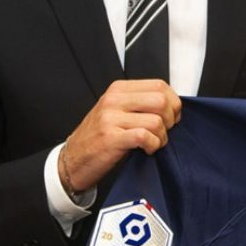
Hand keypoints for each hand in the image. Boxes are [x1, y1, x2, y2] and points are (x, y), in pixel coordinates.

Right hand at [60, 79, 180, 192]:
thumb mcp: (117, 111)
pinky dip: (153, 145)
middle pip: (161, 100)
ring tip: (154, 143)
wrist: (72, 160)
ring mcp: (110, 118)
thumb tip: (173, 106)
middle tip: (164, 131)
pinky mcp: (110, 138)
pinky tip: (147, 149)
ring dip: (162, 137)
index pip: (159, 85)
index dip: (173, 102)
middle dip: (170, 119)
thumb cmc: (99, 137)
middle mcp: (114, 100)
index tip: (172, 116)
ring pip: (156, 120)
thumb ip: (141, 103)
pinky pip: (144, 136)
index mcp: (118, 89)